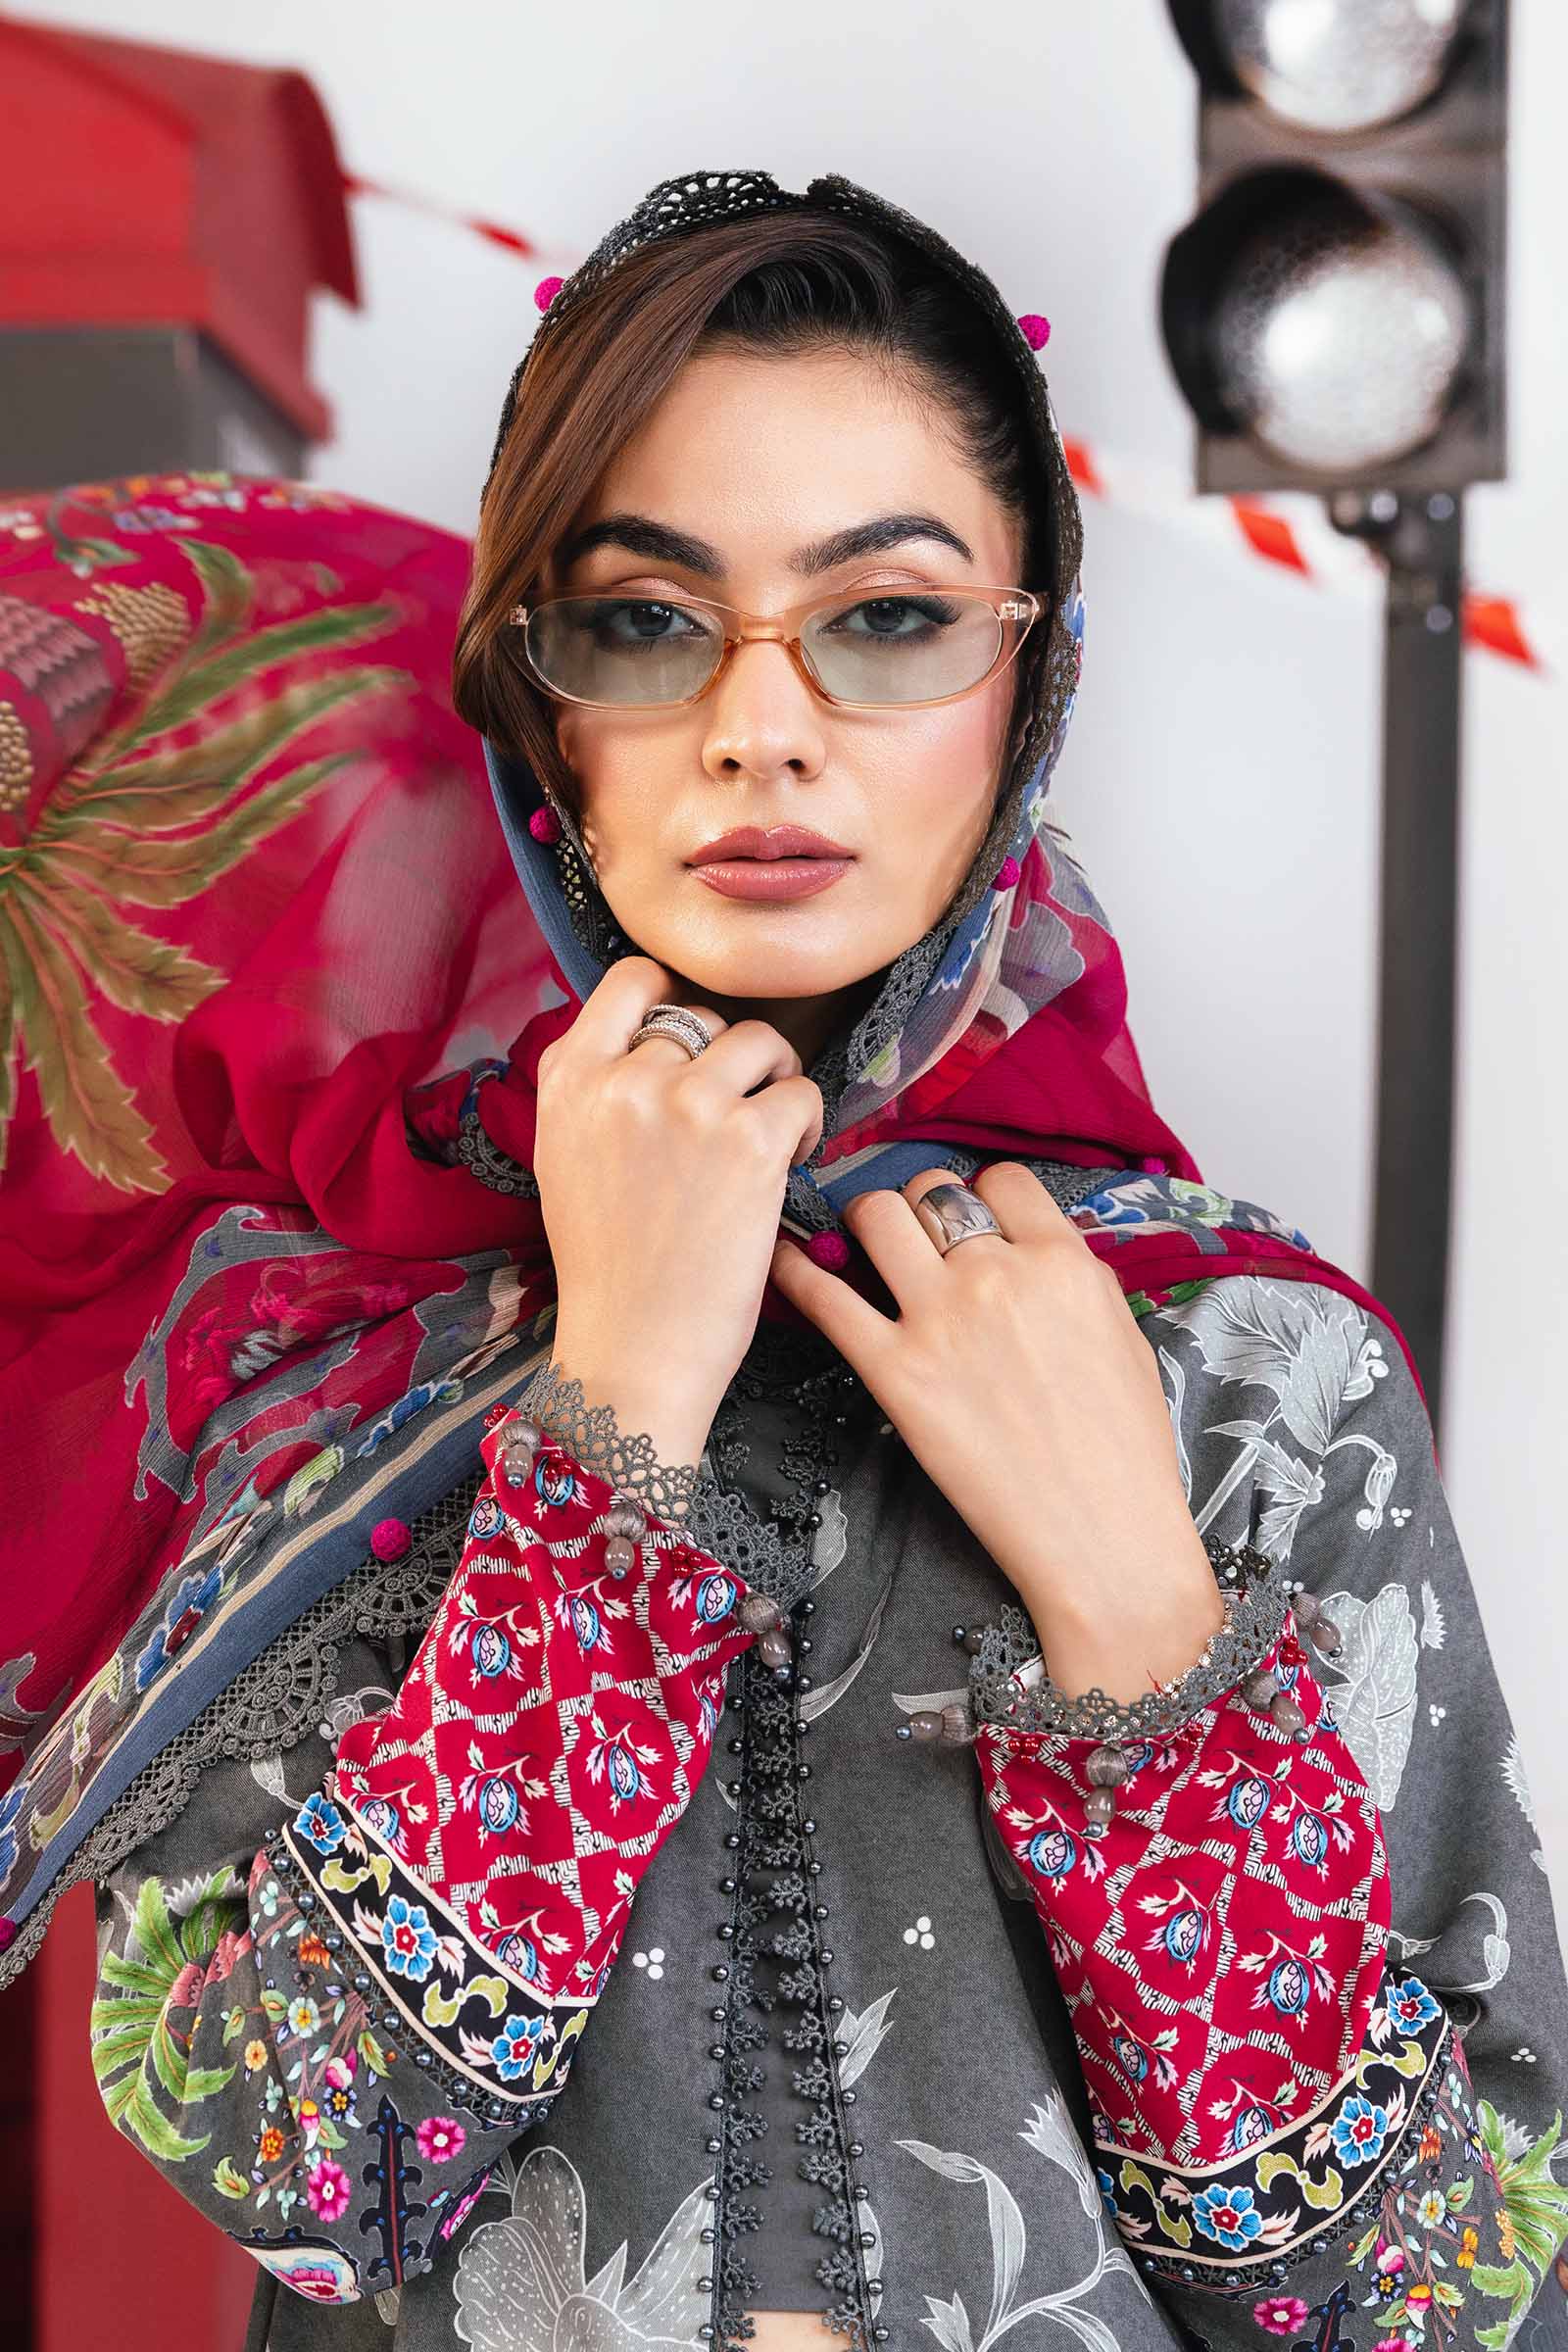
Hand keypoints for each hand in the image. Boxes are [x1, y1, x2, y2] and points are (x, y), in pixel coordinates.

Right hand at [533, 956, 823, 1471]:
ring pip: (761, 1042)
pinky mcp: (748, 1139)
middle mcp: (625, 1077)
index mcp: (569, 1078)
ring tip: (770, 1134)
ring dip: (776, 1081)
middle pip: (705, 1017)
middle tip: (732, 1121)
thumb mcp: (565, 1156)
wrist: (633, 1348)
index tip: (695, 1045)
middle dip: (729, 1063)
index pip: (633, 980)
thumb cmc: (608, 1266)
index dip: (674, 1001)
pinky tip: (792, 1160)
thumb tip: (649, 1035)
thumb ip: (596, 1089)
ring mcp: (687, 1103)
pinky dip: (809, 1122)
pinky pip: (801, 1092)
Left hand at [768, 1163, 1223, 1703]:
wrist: (1102, 1535)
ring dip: (864, 1223)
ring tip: (859, 1244)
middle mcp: (997, 1274)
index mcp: (1063, 1262)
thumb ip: (1072, 1281)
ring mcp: (939, 1319)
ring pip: (875, 1217)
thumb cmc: (1124, 1452)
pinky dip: (797, 1270)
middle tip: (913, 1238)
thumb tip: (1032, 1251)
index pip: (1002, 1179)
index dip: (980, 1193)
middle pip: (930, 1192)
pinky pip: (824, 1296)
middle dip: (918, 1207)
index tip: (970, 1215)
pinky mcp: (893, 1371)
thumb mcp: (1122, 1338)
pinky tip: (787, 1259)